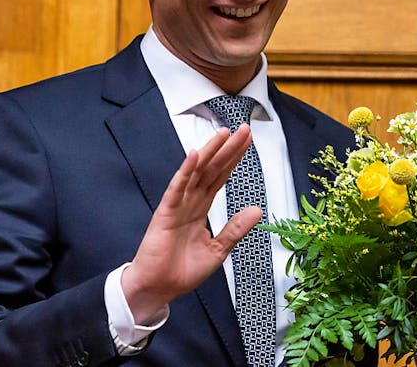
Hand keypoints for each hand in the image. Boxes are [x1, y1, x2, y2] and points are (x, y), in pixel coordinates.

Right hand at [120, 125, 262, 322]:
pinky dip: (184, 173)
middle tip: (243, 128)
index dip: (234, 159)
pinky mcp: (165, 214)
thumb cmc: (182, 271)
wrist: (158, 289)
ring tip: (223, 133)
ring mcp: (177, 206)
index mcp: (201, 209)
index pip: (220, 177)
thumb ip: (235, 229)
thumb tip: (257, 209)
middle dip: (228, 149)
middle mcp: (190, 202)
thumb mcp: (218, 250)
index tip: (247, 140)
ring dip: (210, 152)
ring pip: (196, 173)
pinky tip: (194, 156)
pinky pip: (176, 190)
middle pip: (212, 169)